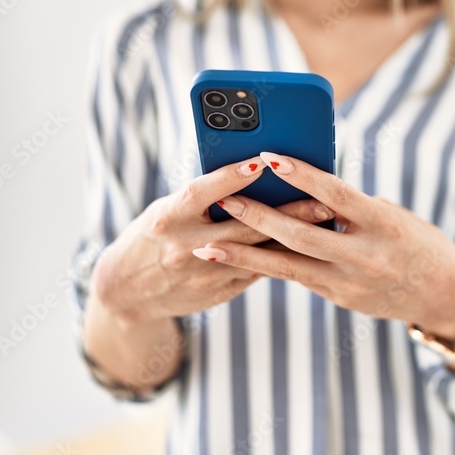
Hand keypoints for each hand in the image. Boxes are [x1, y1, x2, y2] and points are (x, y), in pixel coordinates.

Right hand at [90, 154, 335, 324]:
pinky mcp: (219, 292)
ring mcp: (204, 274)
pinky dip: (283, 255)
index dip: (230, 177)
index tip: (261, 162)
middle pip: (245, 227)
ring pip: (259, 253)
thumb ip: (201, 199)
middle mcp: (185, 247)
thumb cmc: (152, 235)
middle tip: (323, 201)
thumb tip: (252, 175)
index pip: (201, 192)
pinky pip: (257, 271)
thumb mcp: (165, 211)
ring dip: (295, 236)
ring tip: (327, 220)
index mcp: (167, 219)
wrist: (127, 292)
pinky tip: (310, 244)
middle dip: (288, 214)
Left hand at [192, 152, 454, 344]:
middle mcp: (364, 255)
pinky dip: (268, 266)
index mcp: (383, 223)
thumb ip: (351, 207)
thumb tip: (307, 193)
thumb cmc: (419, 242)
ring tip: (210, 246)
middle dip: (259, 218)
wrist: (443, 294)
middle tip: (225, 202)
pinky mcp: (339, 298)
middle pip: (301, 235)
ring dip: (246, 255)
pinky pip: (298, 277)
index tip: (270, 158)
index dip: (302, 176)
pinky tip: (240, 259)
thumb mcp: (393, 216)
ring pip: (288, 266)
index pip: (336, 195)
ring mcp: (349, 282)